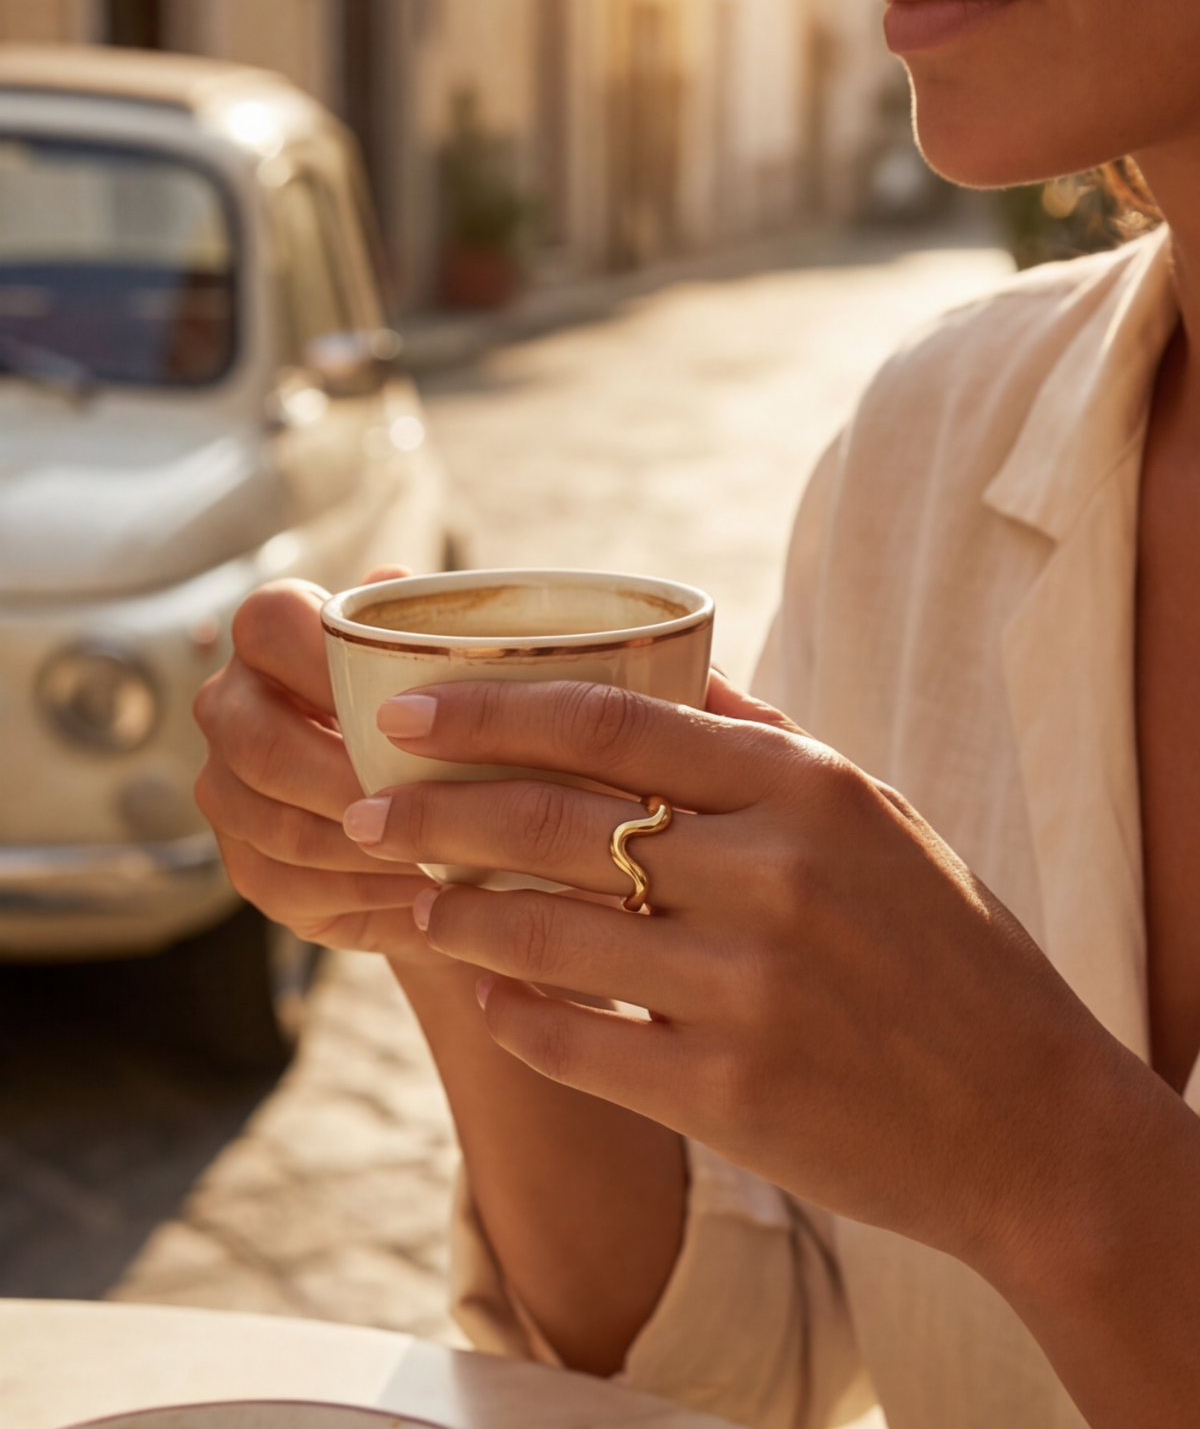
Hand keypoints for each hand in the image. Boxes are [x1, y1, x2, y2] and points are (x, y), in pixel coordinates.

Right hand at [193, 570, 439, 963]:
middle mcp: (232, 707)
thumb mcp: (450, 669)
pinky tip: (420, 891)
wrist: (441, 817)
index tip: (400, 700)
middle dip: (345, 780)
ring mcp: (226, 790)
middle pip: (259, 743)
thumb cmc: (448, 722)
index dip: (324, 659)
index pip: (268, 623)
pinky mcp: (243, 865)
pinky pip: (287, 884)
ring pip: (275, 824)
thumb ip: (421, 627)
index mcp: (273, 638)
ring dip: (363, 846)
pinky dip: (362, 893)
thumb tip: (392, 582)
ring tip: (437, 856)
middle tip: (425, 802)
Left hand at [344, 673, 1147, 1282]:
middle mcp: (769, 875)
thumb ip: (766, 742)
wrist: (1026, 1116)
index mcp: (802, 788)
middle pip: (552, 820)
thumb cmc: (945, 948)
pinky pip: (574, 1042)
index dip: (489, 713)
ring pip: (544, 931)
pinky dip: (511, 1012)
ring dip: (455, 912)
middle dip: (433, 811)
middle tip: (364, 810)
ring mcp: (744, 988)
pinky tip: (482, 991)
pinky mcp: (726, 1092)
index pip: (607, 722)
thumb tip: (667, 670)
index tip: (406, 715)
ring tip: (412, 900)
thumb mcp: (874, 814)